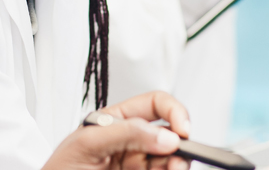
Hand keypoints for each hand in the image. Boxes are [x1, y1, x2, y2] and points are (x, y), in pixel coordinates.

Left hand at [43, 91, 190, 169]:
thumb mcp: (87, 143)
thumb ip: (125, 133)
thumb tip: (163, 135)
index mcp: (116, 121)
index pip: (155, 104)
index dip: (173, 111)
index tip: (182, 129)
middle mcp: (130, 141)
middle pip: (170, 133)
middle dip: (180, 143)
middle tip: (178, 158)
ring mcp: (136, 164)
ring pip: (171, 159)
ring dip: (177, 163)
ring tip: (172, 169)